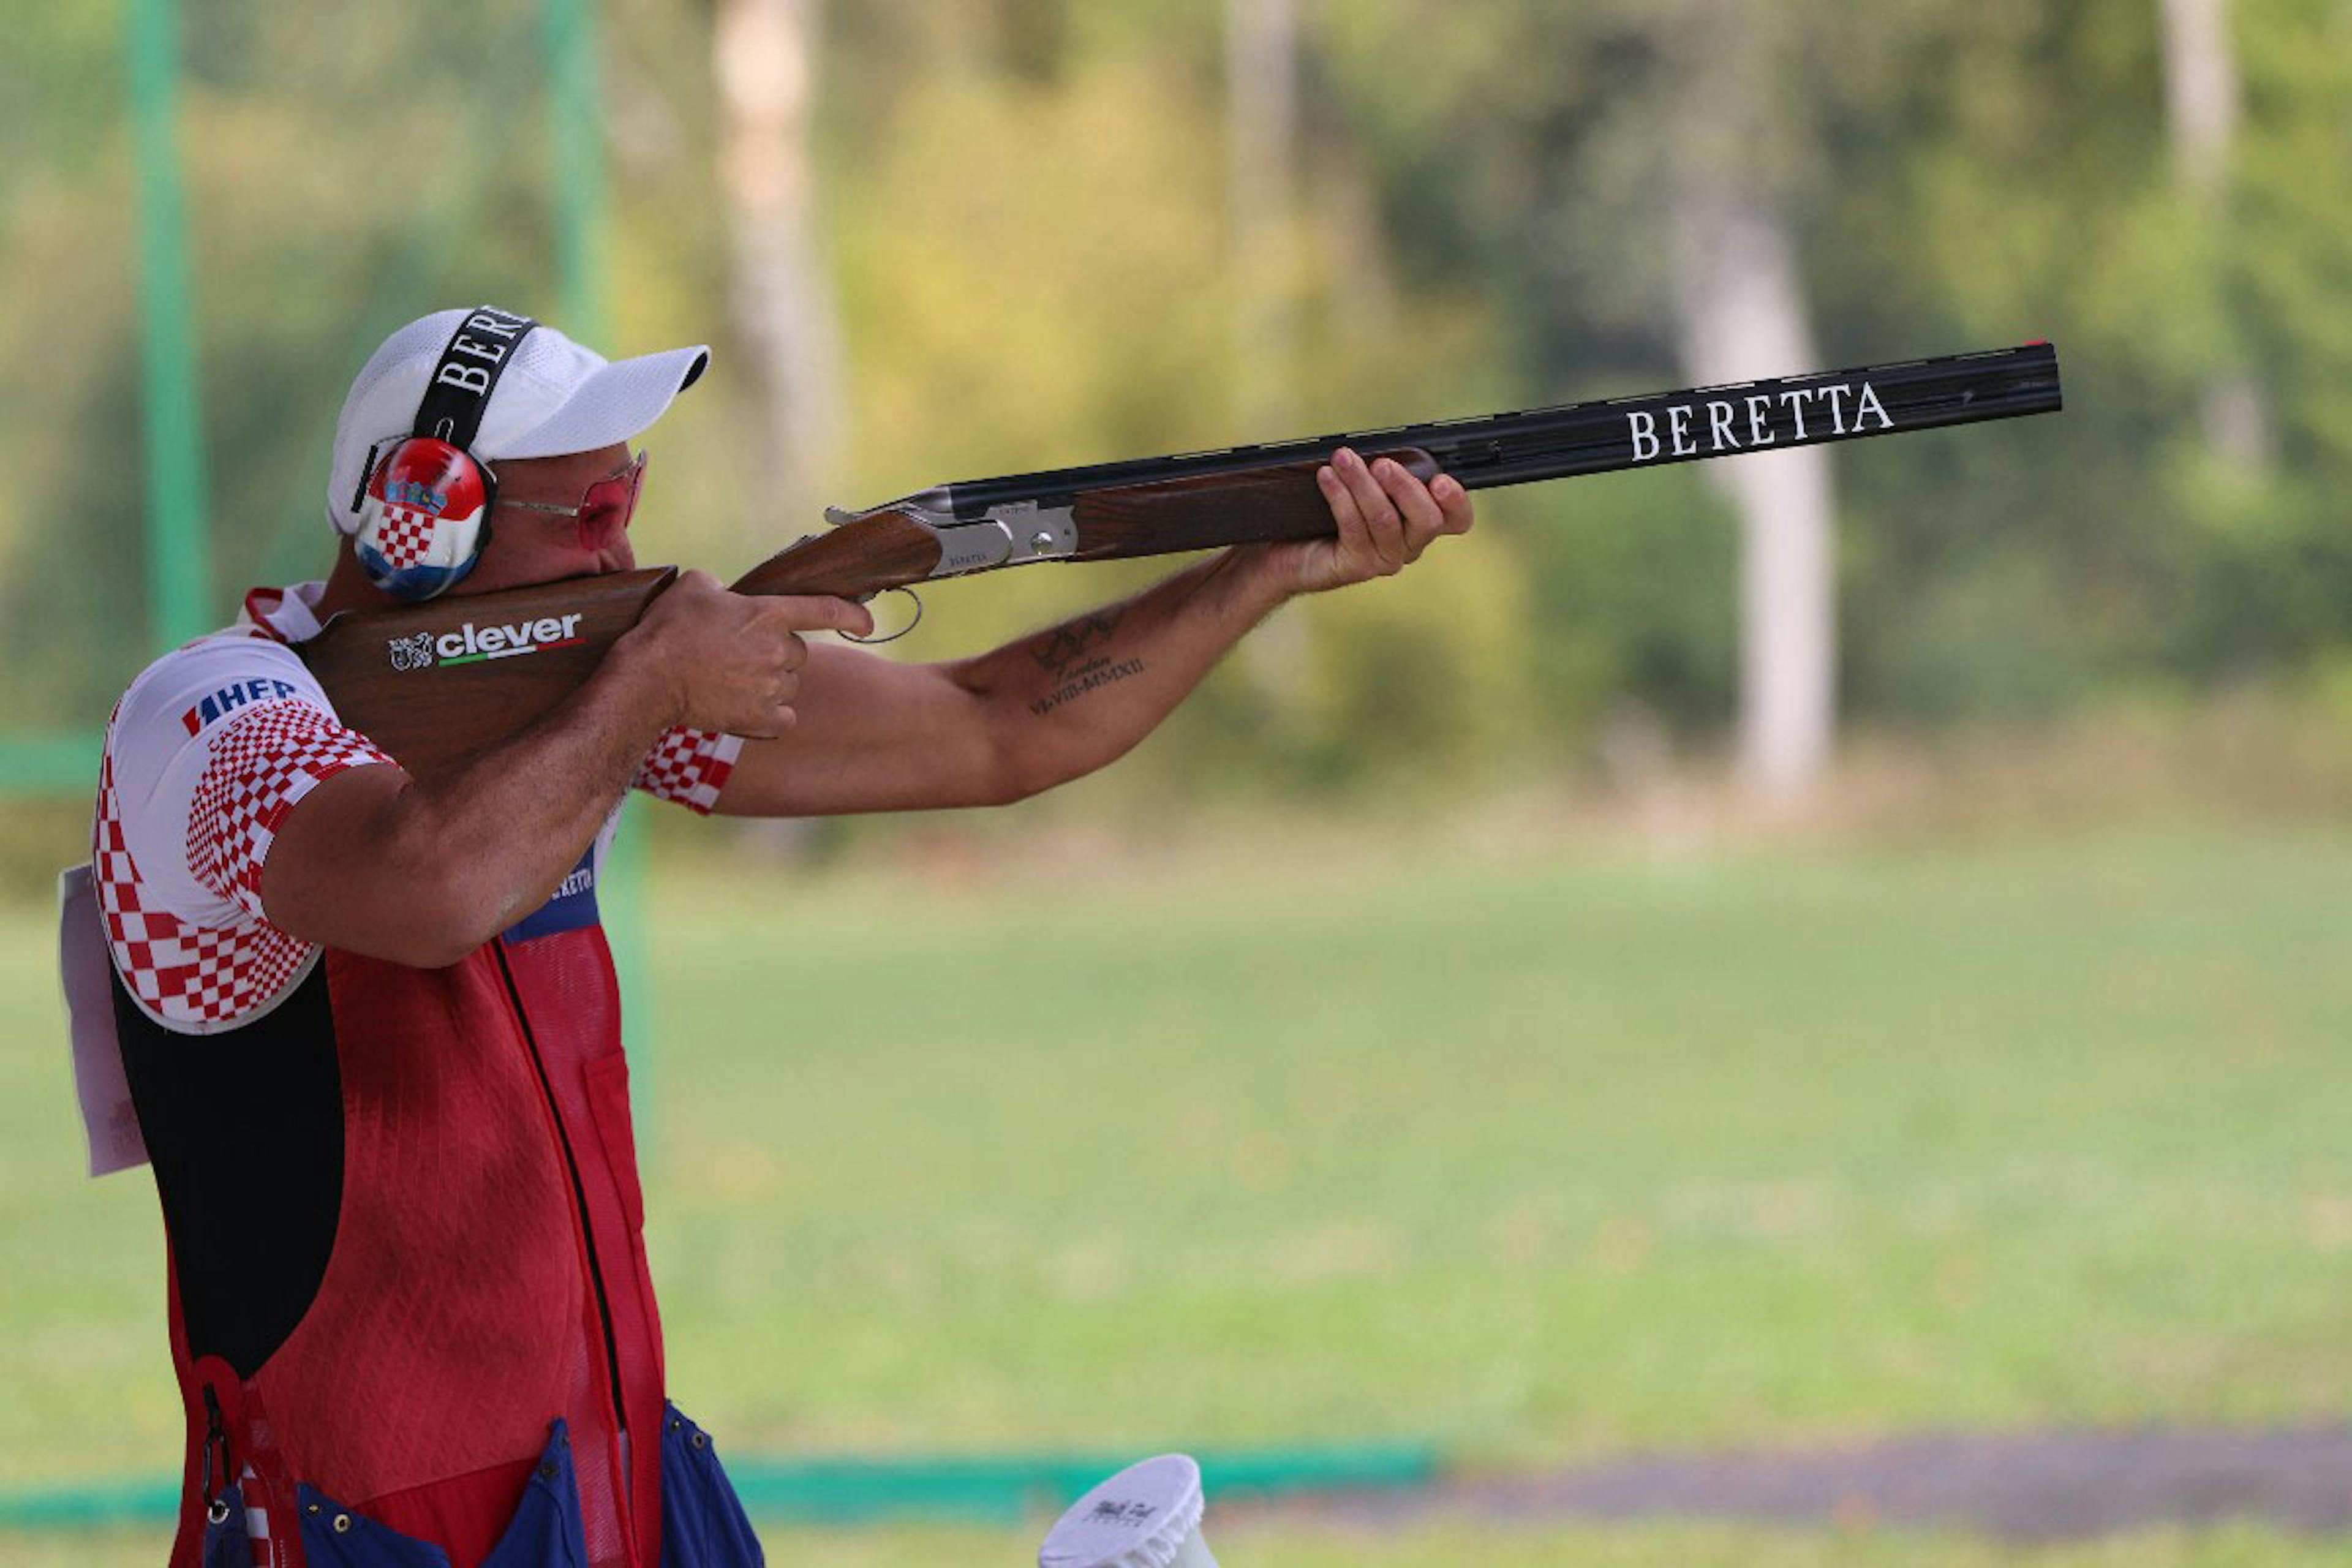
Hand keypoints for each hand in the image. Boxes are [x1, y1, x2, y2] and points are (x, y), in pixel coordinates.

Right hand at [619, 570, 874, 737]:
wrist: (648, 680)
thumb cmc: (667, 630)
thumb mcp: (693, 586)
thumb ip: (721, 585)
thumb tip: (726, 595)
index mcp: (769, 614)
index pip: (826, 609)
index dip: (852, 614)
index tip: (867, 622)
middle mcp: (779, 651)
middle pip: (799, 653)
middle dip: (777, 652)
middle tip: (739, 654)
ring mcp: (772, 688)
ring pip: (790, 684)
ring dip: (771, 682)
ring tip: (731, 679)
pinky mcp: (761, 720)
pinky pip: (784, 718)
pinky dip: (772, 715)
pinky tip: (748, 708)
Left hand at [1243, 447, 1475, 597]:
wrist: (1285, 551)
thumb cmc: (1324, 514)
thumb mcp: (1362, 484)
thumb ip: (1383, 472)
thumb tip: (1384, 450)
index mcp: (1419, 523)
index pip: (1457, 520)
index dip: (1457, 502)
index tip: (1440, 480)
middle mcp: (1408, 546)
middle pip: (1427, 520)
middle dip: (1405, 487)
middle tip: (1381, 464)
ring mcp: (1384, 559)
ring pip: (1385, 520)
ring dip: (1363, 485)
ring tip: (1342, 459)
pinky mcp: (1356, 566)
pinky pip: (1354, 528)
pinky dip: (1340, 497)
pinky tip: (1326, 477)